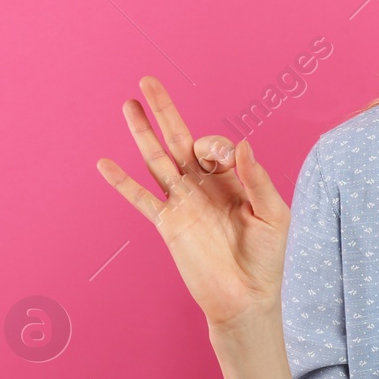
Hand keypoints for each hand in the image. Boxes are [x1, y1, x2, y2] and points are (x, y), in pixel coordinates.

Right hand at [96, 75, 290, 330]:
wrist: (246, 298)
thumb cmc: (267, 259)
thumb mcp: (273, 215)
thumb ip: (257, 180)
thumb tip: (241, 145)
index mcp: (229, 180)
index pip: (212, 147)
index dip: (214, 144)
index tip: (222, 156)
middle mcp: (202, 186)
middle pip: (177, 139)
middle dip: (163, 110)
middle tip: (148, 81)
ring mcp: (182, 203)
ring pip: (156, 160)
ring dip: (141, 133)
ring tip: (128, 104)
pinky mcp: (168, 224)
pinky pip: (141, 199)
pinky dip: (122, 182)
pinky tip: (105, 164)